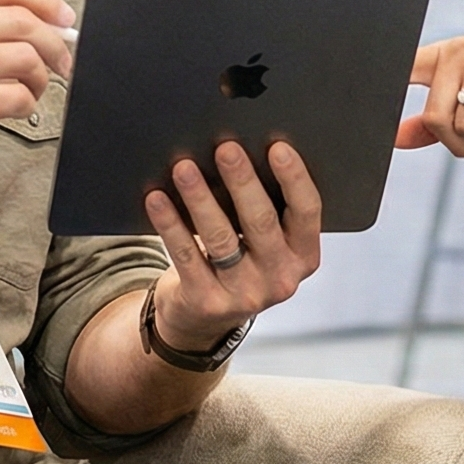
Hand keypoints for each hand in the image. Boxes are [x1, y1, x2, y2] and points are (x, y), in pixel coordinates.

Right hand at [0, 0, 75, 186]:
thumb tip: (53, 21)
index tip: (64, 18)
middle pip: (23, 20)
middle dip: (54, 44)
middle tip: (61, 62)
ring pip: (26, 58)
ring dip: (40, 78)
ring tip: (28, 89)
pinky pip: (18, 96)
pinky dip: (26, 105)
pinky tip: (11, 109)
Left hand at [142, 141, 321, 350]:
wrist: (204, 316)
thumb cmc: (240, 258)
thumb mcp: (266, 242)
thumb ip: (266, 206)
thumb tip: (240, 150)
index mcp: (304, 255)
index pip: (307, 211)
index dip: (294, 178)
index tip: (277, 147)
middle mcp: (281, 278)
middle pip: (261, 221)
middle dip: (242, 180)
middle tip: (225, 148)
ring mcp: (245, 294)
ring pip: (220, 238)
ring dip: (200, 198)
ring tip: (184, 168)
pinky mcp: (207, 302)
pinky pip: (186, 255)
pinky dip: (170, 223)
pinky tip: (157, 198)